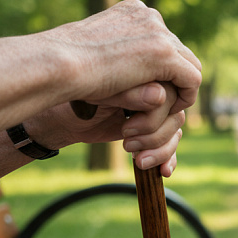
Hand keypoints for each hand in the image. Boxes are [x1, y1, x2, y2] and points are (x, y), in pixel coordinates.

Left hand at [27, 82, 184, 176]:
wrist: (61, 118)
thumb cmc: (76, 97)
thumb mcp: (103, 92)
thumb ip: (132, 92)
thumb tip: (160, 96)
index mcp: (147, 67)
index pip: (175, 87)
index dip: (166, 108)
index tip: (138, 123)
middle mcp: (155, 86)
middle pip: (177, 112)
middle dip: (157, 131)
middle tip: (127, 137)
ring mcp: (154, 110)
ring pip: (175, 130)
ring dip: (159, 147)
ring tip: (134, 155)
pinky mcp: (150, 129)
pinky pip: (171, 142)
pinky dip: (168, 157)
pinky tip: (163, 171)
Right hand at [47, 0, 201, 115]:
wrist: (57, 65)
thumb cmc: (66, 67)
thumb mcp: (98, 56)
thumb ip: (124, 60)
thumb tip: (149, 85)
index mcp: (133, 12)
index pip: (162, 39)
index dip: (163, 67)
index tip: (152, 88)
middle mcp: (149, 16)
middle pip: (179, 51)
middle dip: (175, 78)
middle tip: (166, 103)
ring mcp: (158, 33)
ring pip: (189, 65)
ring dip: (181, 89)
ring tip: (167, 109)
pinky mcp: (164, 54)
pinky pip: (192, 79)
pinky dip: (186, 97)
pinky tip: (171, 111)